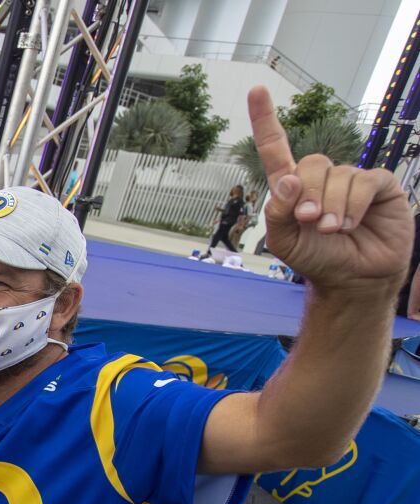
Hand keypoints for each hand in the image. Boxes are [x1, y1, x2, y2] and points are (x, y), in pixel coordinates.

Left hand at [249, 87, 409, 292]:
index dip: (266, 120)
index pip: (276, 148)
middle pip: (312, 163)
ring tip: (334, 231)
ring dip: (333, 207)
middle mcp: (323, 179)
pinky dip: (355, 205)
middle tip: (312, 221)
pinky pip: (366, 181)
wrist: (352, 279)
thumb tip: (289, 179)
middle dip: (310, 194)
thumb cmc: (317, 259)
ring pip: (339, 175)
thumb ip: (277, 212)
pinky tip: (351, 224)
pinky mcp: (380, 186)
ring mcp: (352, 180)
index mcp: (294, 188)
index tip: (256, 91)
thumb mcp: (285, 241)